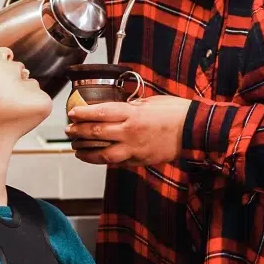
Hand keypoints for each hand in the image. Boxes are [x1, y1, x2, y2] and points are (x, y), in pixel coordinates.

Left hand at [66, 95, 191, 165]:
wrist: (194, 132)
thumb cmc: (176, 112)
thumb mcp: (152, 101)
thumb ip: (133, 106)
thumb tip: (120, 108)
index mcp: (132, 114)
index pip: (100, 113)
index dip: (83, 114)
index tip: (72, 113)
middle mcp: (129, 132)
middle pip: (97, 133)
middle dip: (79, 132)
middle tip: (69, 130)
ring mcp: (134, 149)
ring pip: (103, 153)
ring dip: (87, 151)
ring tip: (77, 149)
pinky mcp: (140, 161)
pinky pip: (117, 162)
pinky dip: (104, 160)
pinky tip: (96, 158)